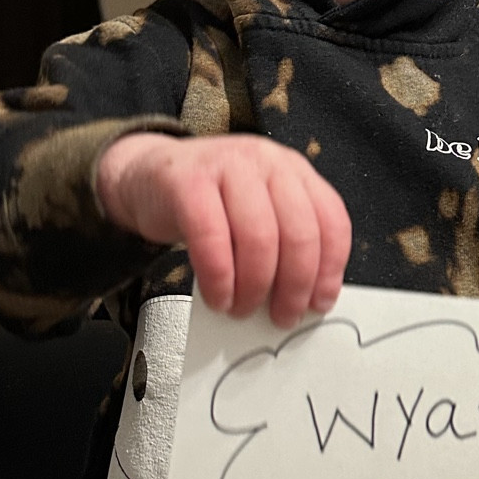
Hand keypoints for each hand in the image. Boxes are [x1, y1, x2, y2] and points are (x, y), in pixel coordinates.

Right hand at [95, 132, 350, 326]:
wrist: (147, 177)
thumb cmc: (210, 205)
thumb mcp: (258, 213)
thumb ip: (284, 244)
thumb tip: (306, 300)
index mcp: (294, 171)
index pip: (331, 221)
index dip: (330, 270)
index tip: (318, 304)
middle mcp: (266, 161)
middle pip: (299, 233)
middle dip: (294, 286)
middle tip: (282, 317)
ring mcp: (227, 166)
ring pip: (259, 237)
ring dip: (255, 287)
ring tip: (243, 309)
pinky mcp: (187, 181)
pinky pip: (211, 238)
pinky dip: (219, 278)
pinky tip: (218, 297)